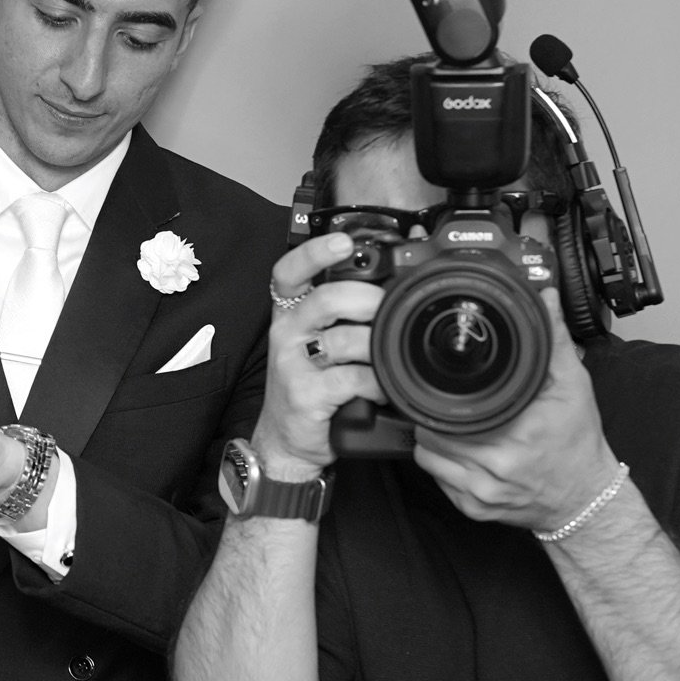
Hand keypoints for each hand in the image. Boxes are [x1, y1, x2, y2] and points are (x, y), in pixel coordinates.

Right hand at [248, 232, 388, 475]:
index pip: (289, 272)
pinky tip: (382, 387)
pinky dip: (375, 382)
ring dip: (376, 346)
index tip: (342, 241)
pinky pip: (350, 379)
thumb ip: (343, 317)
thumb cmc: (311, 385)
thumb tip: (392, 288)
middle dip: (366, 298)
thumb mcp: (318, 343)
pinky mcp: (305, 395)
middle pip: (325, 299)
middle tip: (387, 306)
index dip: (314, 253)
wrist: (288, 438)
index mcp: (291, 314)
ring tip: (391, 355)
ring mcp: (292, 365)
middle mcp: (287, 334)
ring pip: (341, 339)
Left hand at [412, 287, 618, 531]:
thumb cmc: (577, 443)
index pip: (448, 412)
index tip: (446, 388)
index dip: (441, 397)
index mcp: (517, 434)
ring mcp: (481, 493)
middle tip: (454, 407)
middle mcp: (496, 468)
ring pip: (426, 457)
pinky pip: (437, 481)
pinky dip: (443, 465)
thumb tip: (546, 300)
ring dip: (434, 441)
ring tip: (457, 428)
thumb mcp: (573, 386)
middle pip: (430, 433)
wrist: (586, 499)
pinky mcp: (473, 510)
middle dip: (437, 416)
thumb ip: (554, 342)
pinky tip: (463, 454)